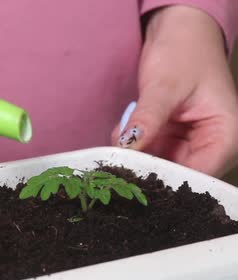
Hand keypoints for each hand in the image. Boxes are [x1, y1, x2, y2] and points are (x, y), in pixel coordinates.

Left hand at [111, 5, 237, 176]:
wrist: (179, 34)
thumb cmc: (185, 53)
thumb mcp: (164, 86)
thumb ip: (148, 119)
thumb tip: (128, 147)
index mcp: (226, 136)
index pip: (198, 175)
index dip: (166, 180)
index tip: (134, 179)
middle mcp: (210, 145)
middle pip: (176, 175)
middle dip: (144, 169)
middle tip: (117, 163)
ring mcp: (188, 143)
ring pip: (157, 166)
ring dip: (134, 158)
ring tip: (119, 142)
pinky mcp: (169, 139)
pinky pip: (147, 153)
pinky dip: (132, 147)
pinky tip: (120, 135)